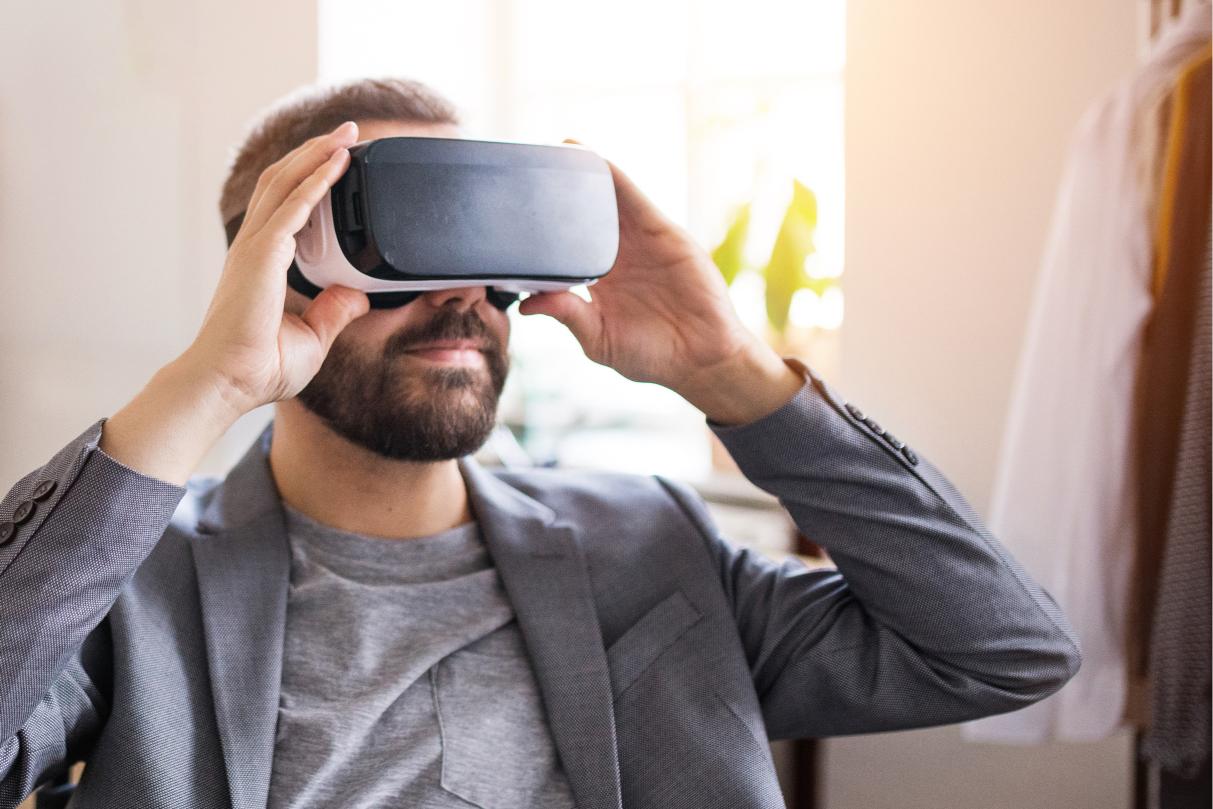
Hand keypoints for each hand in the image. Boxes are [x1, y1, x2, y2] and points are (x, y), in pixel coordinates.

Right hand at [182, 121, 370, 416]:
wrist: (226, 383)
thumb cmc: (256, 367)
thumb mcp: (313, 337)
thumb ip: (334, 310)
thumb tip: (358, 294)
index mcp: (262, 262)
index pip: (285, 205)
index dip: (310, 177)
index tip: (337, 161)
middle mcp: (255, 246)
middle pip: (284, 180)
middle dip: (315, 152)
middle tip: (347, 133)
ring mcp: (255, 248)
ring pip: (286, 182)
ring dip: (317, 154)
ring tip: (346, 135)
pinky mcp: (261, 255)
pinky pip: (294, 207)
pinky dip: (317, 181)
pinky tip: (338, 164)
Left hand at [518, 141, 802, 424]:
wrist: (703, 358)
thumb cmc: (653, 356)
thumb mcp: (600, 339)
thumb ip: (568, 316)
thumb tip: (527, 305)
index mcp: (596, 282)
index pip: (563, 247)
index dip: (542, 229)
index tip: (513, 212)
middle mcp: (616, 256)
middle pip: (582, 216)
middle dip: (560, 192)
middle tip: (528, 165)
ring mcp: (639, 242)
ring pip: (606, 200)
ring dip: (584, 174)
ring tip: (557, 148)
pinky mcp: (661, 232)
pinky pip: (635, 199)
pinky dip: (614, 178)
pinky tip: (593, 159)